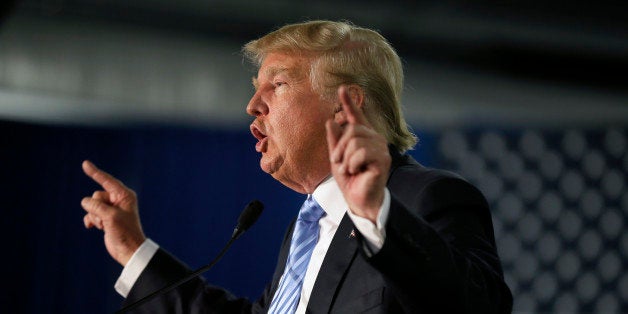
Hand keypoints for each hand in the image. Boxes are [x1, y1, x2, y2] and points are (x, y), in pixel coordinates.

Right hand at [81, 160, 145, 265]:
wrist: (128, 250)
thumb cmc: (125, 232)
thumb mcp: (110, 217)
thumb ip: (96, 206)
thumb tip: (85, 202)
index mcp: (124, 195)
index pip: (107, 181)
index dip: (95, 172)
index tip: (85, 163)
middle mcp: (118, 200)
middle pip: (97, 196)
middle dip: (97, 207)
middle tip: (108, 219)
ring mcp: (111, 209)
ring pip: (92, 205)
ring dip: (94, 216)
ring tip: (105, 226)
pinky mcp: (105, 218)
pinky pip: (90, 214)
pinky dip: (90, 220)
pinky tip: (92, 227)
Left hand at [325, 85, 390, 222]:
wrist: (359, 200)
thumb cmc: (350, 180)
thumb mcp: (337, 158)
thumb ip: (335, 141)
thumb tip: (330, 121)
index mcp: (363, 138)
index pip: (356, 117)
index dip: (349, 103)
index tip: (342, 88)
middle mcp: (375, 139)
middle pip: (352, 130)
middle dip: (340, 148)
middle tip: (340, 164)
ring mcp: (381, 149)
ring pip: (355, 141)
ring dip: (346, 159)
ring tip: (350, 170)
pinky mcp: (383, 159)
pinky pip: (361, 153)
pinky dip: (352, 164)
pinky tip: (357, 172)